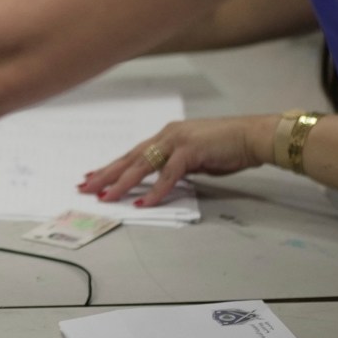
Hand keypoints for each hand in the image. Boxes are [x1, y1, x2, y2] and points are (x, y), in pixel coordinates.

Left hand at [80, 114, 280, 206]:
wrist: (252, 136)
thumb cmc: (227, 147)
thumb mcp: (195, 158)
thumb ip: (176, 166)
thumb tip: (162, 179)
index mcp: (167, 136)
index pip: (133, 153)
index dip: (112, 166)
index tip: (93, 175)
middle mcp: (167, 135)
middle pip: (130, 158)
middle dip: (106, 173)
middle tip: (85, 186)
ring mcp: (178, 141)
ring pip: (142, 165)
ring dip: (122, 183)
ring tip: (106, 197)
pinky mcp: (190, 151)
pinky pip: (168, 175)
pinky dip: (155, 190)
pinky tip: (143, 202)